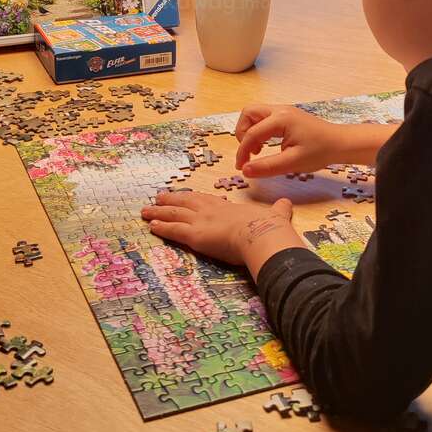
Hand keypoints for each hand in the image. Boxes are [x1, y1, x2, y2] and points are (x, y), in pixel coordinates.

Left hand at [141, 190, 297, 269]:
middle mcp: (211, 211)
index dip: (193, 198)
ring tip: (145, 210)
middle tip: (158, 197)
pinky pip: (174, 231)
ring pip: (174, 214)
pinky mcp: (195, 236)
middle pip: (186, 202)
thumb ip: (278, 210)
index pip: (206, 200)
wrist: (263, 235)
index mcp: (229, 207)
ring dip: (159, 212)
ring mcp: (201, 222)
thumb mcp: (275, 215)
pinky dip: (161, 227)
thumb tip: (286, 204)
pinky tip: (151, 226)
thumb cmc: (269, 228)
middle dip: (171, 200)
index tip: (184, 195)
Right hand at [235, 105, 397, 176]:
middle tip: (249, 152)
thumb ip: (267, 166)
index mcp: (280, 119)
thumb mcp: (293, 162)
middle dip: (242, 132)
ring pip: (255, 114)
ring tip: (258, 150)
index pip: (251, 134)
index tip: (241, 168)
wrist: (341, 143)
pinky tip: (267, 146)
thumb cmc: (321, 151)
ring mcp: (283, 111)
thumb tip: (245, 170)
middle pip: (248, 113)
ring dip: (250, 131)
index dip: (242, 152)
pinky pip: (265, 119)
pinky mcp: (287, 116)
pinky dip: (259, 130)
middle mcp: (279, 110)